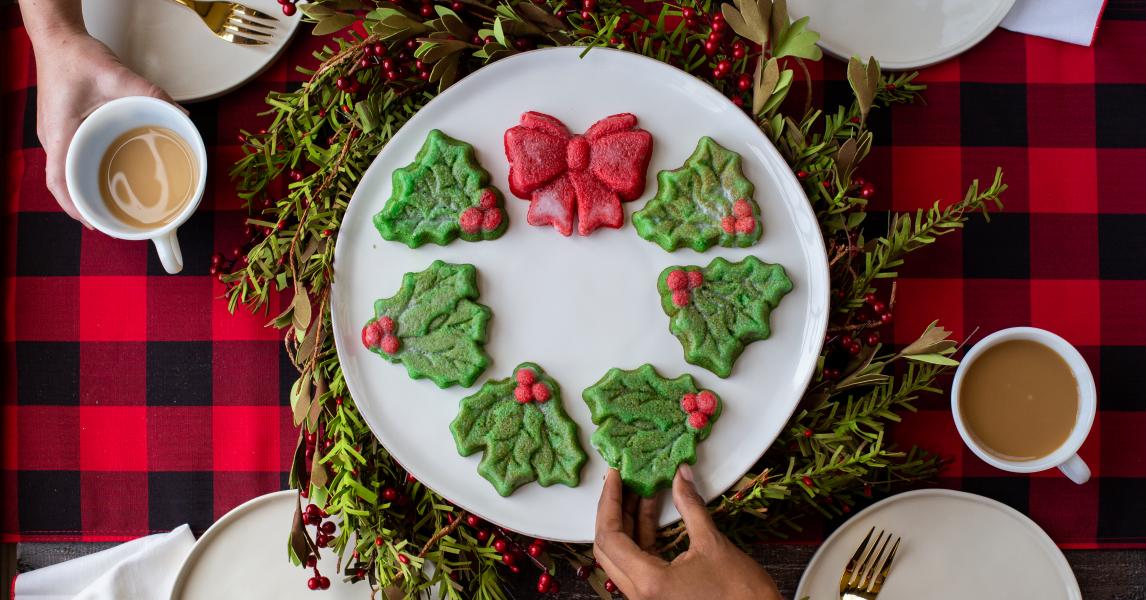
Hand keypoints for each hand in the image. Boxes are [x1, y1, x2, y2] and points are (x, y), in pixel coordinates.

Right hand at [33, 32, 179, 224]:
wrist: (57, 37)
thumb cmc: (75, 57)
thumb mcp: (116, 76)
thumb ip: (150, 94)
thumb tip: (182, 116)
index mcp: (59, 133)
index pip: (59, 180)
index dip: (74, 206)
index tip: (95, 222)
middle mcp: (52, 138)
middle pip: (64, 181)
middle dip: (85, 204)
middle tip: (114, 219)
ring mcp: (55, 134)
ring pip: (67, 171)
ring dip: (86, 189)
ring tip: (112, 204)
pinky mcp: (62, 127)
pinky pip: (72, 157)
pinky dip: (87, 170)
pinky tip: (107, 174)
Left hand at [594, 466, 781, 599]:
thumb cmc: (741, 593)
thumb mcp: (713, 544)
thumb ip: (690, 506)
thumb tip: (681, 476)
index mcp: (649, 583)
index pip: (610, 538)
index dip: (609, 502)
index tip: (615, 476)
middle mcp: (641, 595)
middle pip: (609, 548)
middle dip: (614, 510)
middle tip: (623, 481)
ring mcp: (648, 598)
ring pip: (623, 555)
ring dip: (629, 521)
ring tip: (640, 491)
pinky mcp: (658, 596)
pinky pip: (639, 563)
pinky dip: (642, 536)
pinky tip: (652, 513)